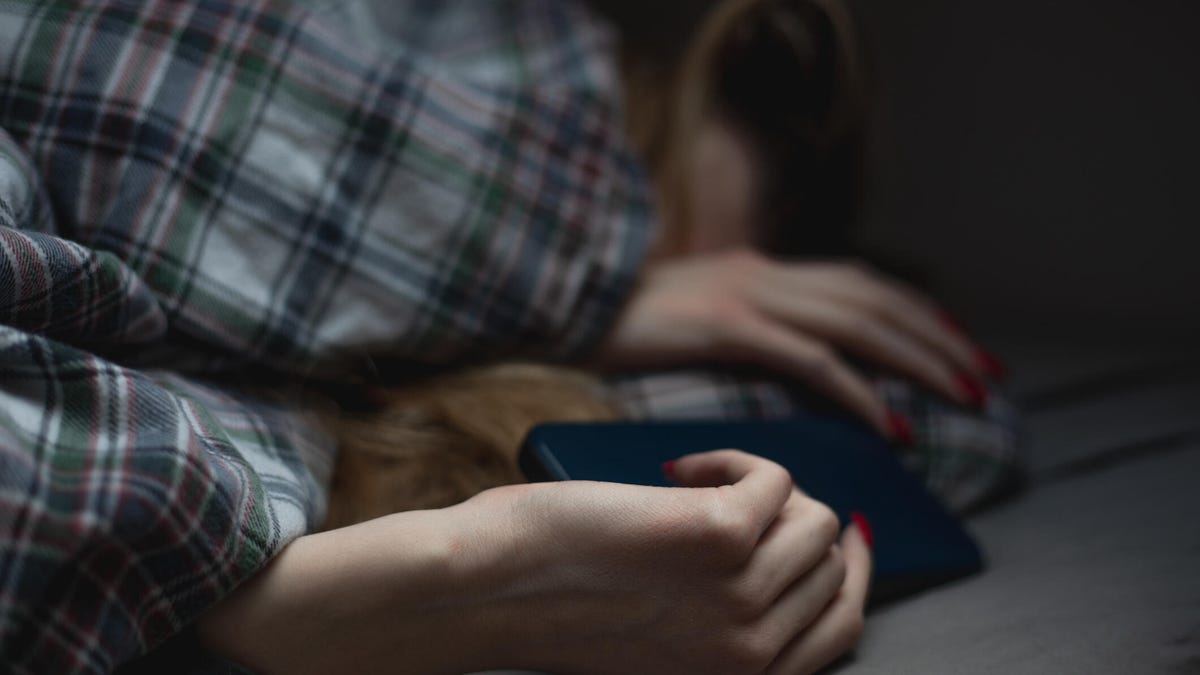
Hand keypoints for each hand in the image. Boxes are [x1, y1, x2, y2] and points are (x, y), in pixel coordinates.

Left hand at [462, 449, 871, 674]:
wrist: (487, 590)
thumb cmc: (557, 606)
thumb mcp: (663, 638)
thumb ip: (728, 615)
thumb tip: (791, 546)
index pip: (843, 624)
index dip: (850, 570)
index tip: (846, 533)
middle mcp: (753, 649)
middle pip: (831, 561)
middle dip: (792, 519)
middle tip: (732, 497)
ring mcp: (740, 593)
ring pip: (812, 514)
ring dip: (760, 486)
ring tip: (692, 485)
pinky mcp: (716, 534)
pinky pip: (771, 477)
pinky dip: (731, 459)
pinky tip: (677, 470)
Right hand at [596, 248, 993, 435]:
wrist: (561, 302)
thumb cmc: (618, 322)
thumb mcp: (693, 312)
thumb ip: (742, 322)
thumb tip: (784, 349)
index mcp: (761, 270)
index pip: (860, 284)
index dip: (915, 311)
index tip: (956, 344)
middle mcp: (766, 274)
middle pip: (875, 299)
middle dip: (937, 336)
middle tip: (984, 374)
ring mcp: (750, 296)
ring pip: (860, 324)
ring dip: (918, 359)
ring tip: (961, 394)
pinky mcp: (730, 326)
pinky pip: (814, 360)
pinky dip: (861, 392)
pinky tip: (891, 423)